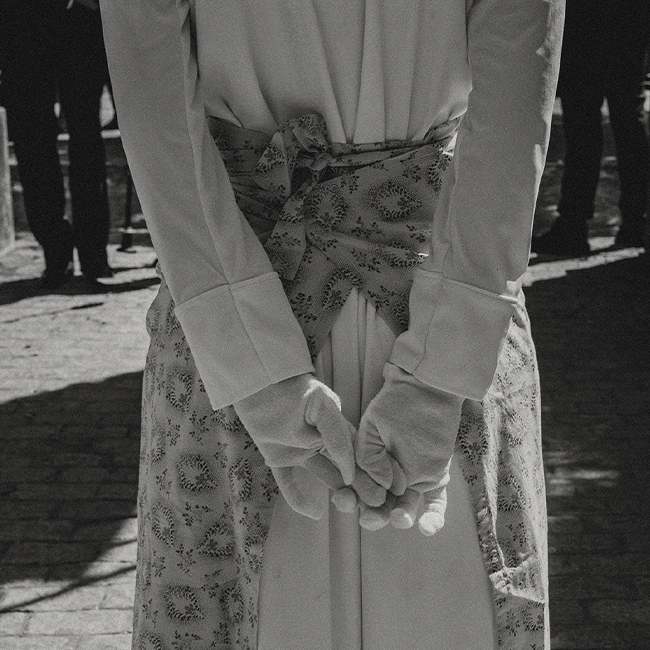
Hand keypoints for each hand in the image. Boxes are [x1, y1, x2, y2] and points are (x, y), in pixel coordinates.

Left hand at [233, 374, 384, 519]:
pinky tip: (313, 513)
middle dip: (361, 487)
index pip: (359, 453)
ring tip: (352, 508)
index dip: (374, 470)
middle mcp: (321, 442)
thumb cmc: (294, 389)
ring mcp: (300, 452)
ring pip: (323, 476)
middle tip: (376, 505)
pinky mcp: (278, 459)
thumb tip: (350, 469)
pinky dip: (299, 498)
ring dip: (338, 493)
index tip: (390, 488)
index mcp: (336, 428)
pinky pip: (289, 482)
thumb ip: (337, 435)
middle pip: (345, 468)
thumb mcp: (322, 406)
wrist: (259, 383)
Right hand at [354, 363, 462, 534]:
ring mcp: (413, 481)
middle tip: (370, 517)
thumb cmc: (395, 403)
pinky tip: (427, 527)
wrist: (426, 389)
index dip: (348, 500)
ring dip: (400, 518)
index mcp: (368, 467)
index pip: (355, 491)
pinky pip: (435, 504)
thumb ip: (368, 456)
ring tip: (399, 517)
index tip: (345, 500)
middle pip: (378, 506)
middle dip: (373, 516)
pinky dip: (433, 518)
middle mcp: (389, 479)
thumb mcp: (371, 426)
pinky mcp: (435, 479)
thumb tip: (380, 484)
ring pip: (404, 509)